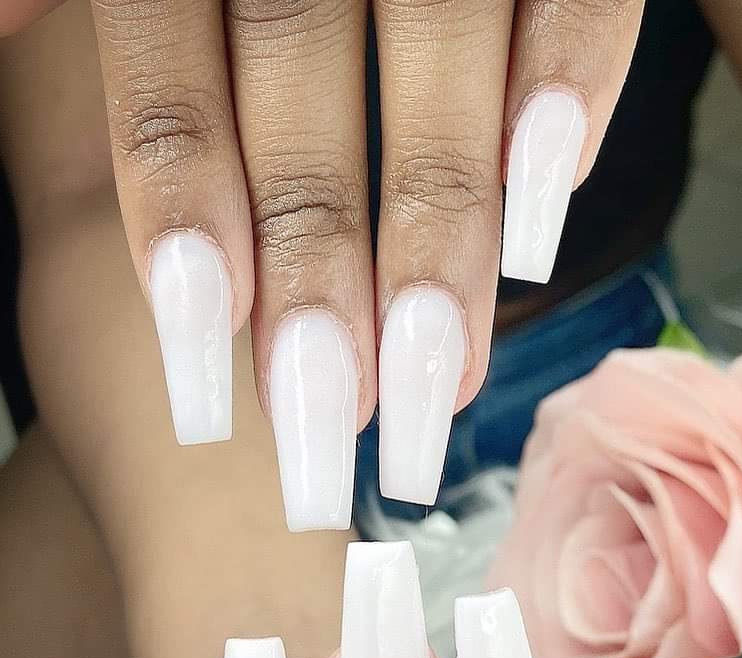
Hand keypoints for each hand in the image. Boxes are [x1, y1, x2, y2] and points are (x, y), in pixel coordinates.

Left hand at [3, 0, 644, 524]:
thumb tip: (6, 31)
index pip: (169, 76)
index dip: (190, 219)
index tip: (211, 366)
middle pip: (302, 91)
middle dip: (320, 267)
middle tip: (331, 416)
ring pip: (439, 67)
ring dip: (443, 233)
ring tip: (443, 375)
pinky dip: (567, 95)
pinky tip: (546, 215)